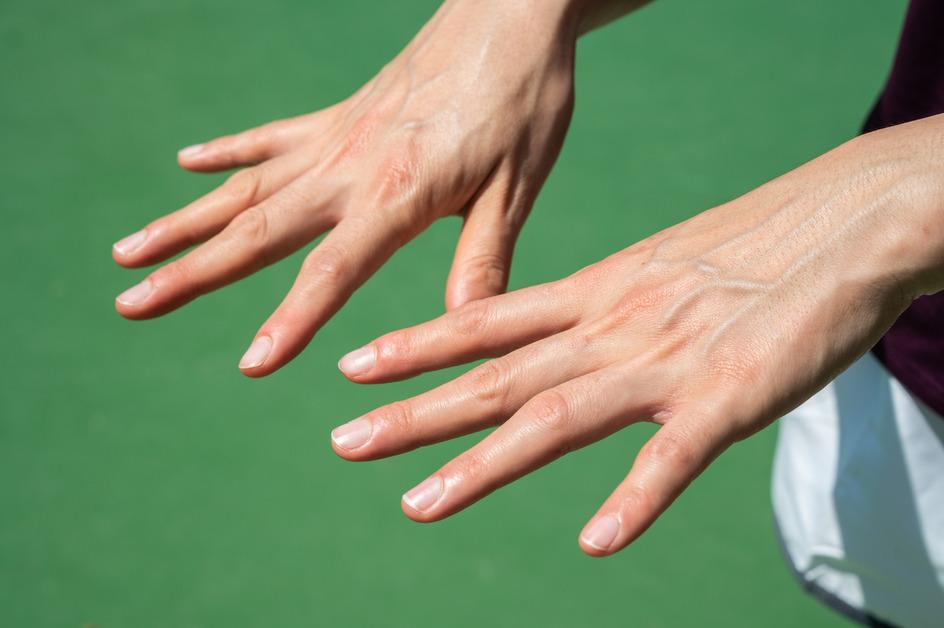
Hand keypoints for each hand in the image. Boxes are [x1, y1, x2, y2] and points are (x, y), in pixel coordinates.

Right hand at [113, 0, 580, 375]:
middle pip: (257, 230)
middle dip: (191, 273)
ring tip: (126, 252)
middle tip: (129, 305)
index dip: (292, 321)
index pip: (333, 270)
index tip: (249, 365)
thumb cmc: (522, 101)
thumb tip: (464, 328)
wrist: (511, 12)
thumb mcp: (516, 187)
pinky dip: (226, 154)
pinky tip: (187, 163)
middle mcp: (349, 165)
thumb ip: (483, 257)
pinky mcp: (338, 116)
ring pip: (244, 187)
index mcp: (397, 191)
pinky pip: (270, 138)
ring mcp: (335, 137)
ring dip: (184, 221)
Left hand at [330, 115, 943, 555]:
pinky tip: (597, 542)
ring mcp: (664, 365)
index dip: (419, 345)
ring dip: (482, 466)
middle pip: (497, 376)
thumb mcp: (660, 275)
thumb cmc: (755, 253)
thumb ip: (610, 311)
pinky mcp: (728, 398)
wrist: (845, 226)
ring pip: (554, 418)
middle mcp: (613, 327)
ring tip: (417, 504)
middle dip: (416, 411)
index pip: (489, 322)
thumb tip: (568, 340)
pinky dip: (635, 500)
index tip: (355, 365)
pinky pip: (672, 458)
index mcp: (600, 293)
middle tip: (342, 441)